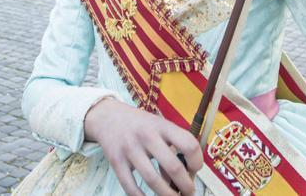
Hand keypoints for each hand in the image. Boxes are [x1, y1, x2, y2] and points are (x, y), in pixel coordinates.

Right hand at [84, 98, 201, 195]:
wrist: (108, 117)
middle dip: (185, 185)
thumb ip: (172, 146)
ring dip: (167, 195)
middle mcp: (147, 136)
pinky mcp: (116, 161)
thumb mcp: (159, 126)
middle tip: (189, 192)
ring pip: (152, 180)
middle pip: (173, 166)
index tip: (195, 170)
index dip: (197, 161)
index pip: (188, 144)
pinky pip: (131, 187)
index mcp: (162, 126)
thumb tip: (184, 176)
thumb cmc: (140, 125)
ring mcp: (130, 149)